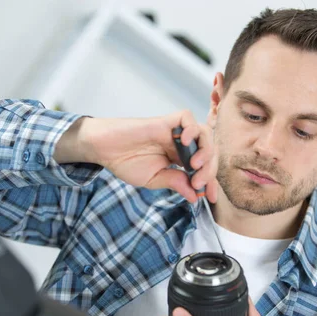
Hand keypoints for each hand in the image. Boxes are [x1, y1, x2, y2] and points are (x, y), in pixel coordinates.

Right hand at [54, 110, 217, 202]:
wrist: (105, 149)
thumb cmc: (126, 162)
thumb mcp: (154, 179)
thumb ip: (175, 183)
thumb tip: (195, 195)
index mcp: (180, 159)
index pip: (204, 169)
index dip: (211, 183)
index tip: (211, 198)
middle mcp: (181, 144)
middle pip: (209, 152)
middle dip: (209, 170)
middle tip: (198, 183)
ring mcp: (175, 132)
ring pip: (204, 134)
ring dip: (205, 151)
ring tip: (194, 165)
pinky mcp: (165, 121)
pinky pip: (187, 117)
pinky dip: (191, 129)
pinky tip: (184, 143)